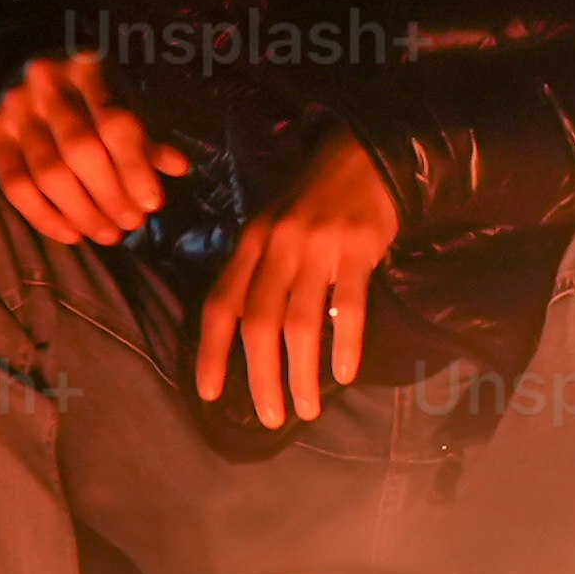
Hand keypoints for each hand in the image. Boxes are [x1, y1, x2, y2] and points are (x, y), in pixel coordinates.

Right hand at [0, 48, 188, 247]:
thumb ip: (145, 133)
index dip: (135, 167)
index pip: (115, 123)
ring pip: (48, 173)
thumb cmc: (84, 91)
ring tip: (108, 234)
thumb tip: (178, 168)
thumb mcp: (119, 98)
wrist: (17, 68)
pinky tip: (71, 234)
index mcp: (87, 67)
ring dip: (82, 212)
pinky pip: (15, 185)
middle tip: (131, 224)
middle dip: (110, 196)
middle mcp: (45, 84)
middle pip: (80, 152)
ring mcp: (13, 109)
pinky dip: (44, 217)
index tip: (153, 204)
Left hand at [188, 135, 405, 427]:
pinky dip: (345, 343)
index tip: (210, 392)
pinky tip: (344, 374)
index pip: (222, 302)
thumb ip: (257, 271)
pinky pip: (349, 305)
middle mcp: (278, 245)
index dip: (212, 350)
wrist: (365, 156)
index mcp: (251, 242)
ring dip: (300, 372)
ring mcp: (318, 247)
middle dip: (260, 375)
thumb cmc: (313, 199)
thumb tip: (245, 334)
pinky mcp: (358, 249)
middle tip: (269, 416)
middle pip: (259, 321)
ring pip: (301, 322)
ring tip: (306, 408)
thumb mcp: (273, 227)